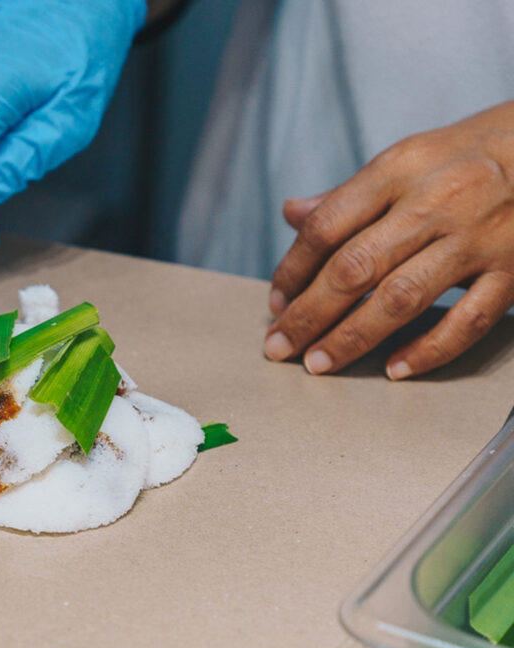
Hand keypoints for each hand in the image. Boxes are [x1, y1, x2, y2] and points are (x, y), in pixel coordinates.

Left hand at [265, 101, 513, 378]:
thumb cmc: (462, 159)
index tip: (275, 304)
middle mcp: (433, 203)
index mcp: (396, 171)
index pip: (327, 227)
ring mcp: (476, 239)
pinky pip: (467, 320)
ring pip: (401, 298)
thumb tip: (291, 214)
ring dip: (352, 338)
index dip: (293, 270)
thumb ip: (347, 195)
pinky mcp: (513, 270)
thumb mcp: (402, 160)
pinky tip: (393, 370)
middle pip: (355, 268)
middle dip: (309, 314)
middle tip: (279, 348)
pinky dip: (428, 349)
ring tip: (318, 364)